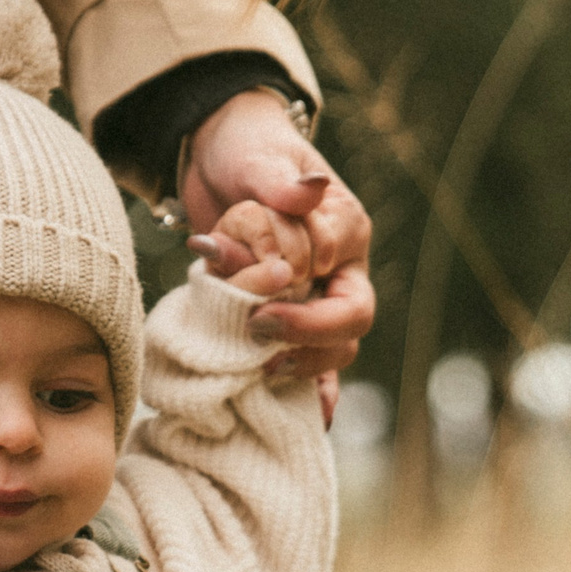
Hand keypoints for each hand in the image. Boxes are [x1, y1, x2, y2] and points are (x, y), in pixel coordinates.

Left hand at [180, 86, 374, 416]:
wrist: (220, 162)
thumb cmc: (247, 151)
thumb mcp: (258, 156)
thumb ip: (279, 180)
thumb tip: (307, 194)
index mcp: (345, 227)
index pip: (338, 261)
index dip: (305, 274)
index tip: (266, 277)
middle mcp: (340, 270)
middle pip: (351, 319)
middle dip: (307, 331)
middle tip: (258, 329)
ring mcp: (317, 301)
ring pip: (334, 349)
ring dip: (301, 363)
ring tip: (260, 369)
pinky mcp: (290, 323)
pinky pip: (313, 367)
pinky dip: (313, 393)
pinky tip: (311, 420)